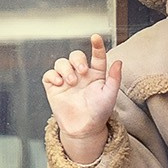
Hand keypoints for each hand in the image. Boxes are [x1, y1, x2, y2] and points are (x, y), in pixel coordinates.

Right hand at [43, 34, 123, 164]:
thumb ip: (114, 78)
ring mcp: (66, 80)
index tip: (95, 38)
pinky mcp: (54, 88)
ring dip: (65, 69)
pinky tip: (59, 83)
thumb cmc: (99, 113)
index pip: (96, 55)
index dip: (96, 45)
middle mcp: (80, 74)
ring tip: (71, 82)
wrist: (84, 129)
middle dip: (77, 59)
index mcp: (96, 74)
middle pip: (75, 55)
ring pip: (61, 62)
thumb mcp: (110, 95)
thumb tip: (119, 61)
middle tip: (81, 72)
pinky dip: (52, 75)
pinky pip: (49, 74)